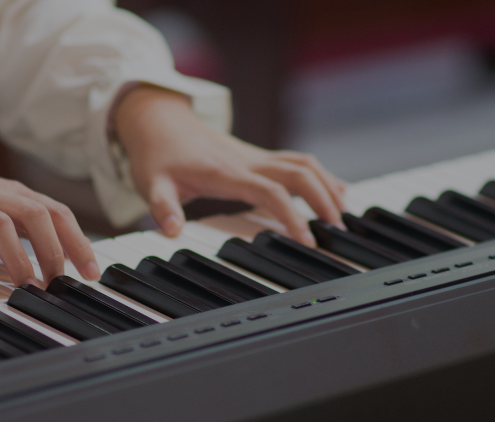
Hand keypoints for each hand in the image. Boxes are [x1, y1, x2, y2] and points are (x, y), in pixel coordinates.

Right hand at [0, 169, 99, 296]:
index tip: (91, 272)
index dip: (78, 241)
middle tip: (58, 282)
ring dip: (18, 258)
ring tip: (28, 287)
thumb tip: (68, 256)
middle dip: (52, 250)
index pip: (57, 212)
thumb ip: (33, 227)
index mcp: (17, 194)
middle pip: (35, 214)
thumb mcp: (5, 205)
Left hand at [115, 85, 346, 246]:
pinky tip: (335, 190)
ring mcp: (255, 156)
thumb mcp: (151, 183)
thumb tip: (173, 231)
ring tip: (343, 215)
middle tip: (338, 231)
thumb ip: (162, 207)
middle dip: (324, 200)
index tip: (308, 240)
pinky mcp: (256, 156)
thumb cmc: (157, 154)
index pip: (270, 191)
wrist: (159, 120)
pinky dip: (319, 175)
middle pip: (300, 172)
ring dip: (327, 185)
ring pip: (303, 163)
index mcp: (226, 172)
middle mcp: (247, 161)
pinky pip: (296, 161)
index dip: (292, 215)